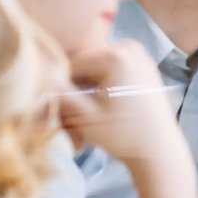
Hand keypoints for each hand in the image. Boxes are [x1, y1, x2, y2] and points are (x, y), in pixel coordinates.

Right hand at [58, 44, 194, 197]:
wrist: (160, 150)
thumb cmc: (122, 135)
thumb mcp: (83, 116)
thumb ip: (58, 92)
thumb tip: (38, 73)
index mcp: (115, 54)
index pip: (70, 63)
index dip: (60, 87)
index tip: (60, 111)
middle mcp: (129, 46)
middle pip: (84, 66)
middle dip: (75, 91)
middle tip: (72, 121)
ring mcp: (139, 55)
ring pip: (95, 71)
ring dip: (86, 93)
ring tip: (87, 118)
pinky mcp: (143, 66)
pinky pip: (111, 72)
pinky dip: (101, 90)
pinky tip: (102, 110)